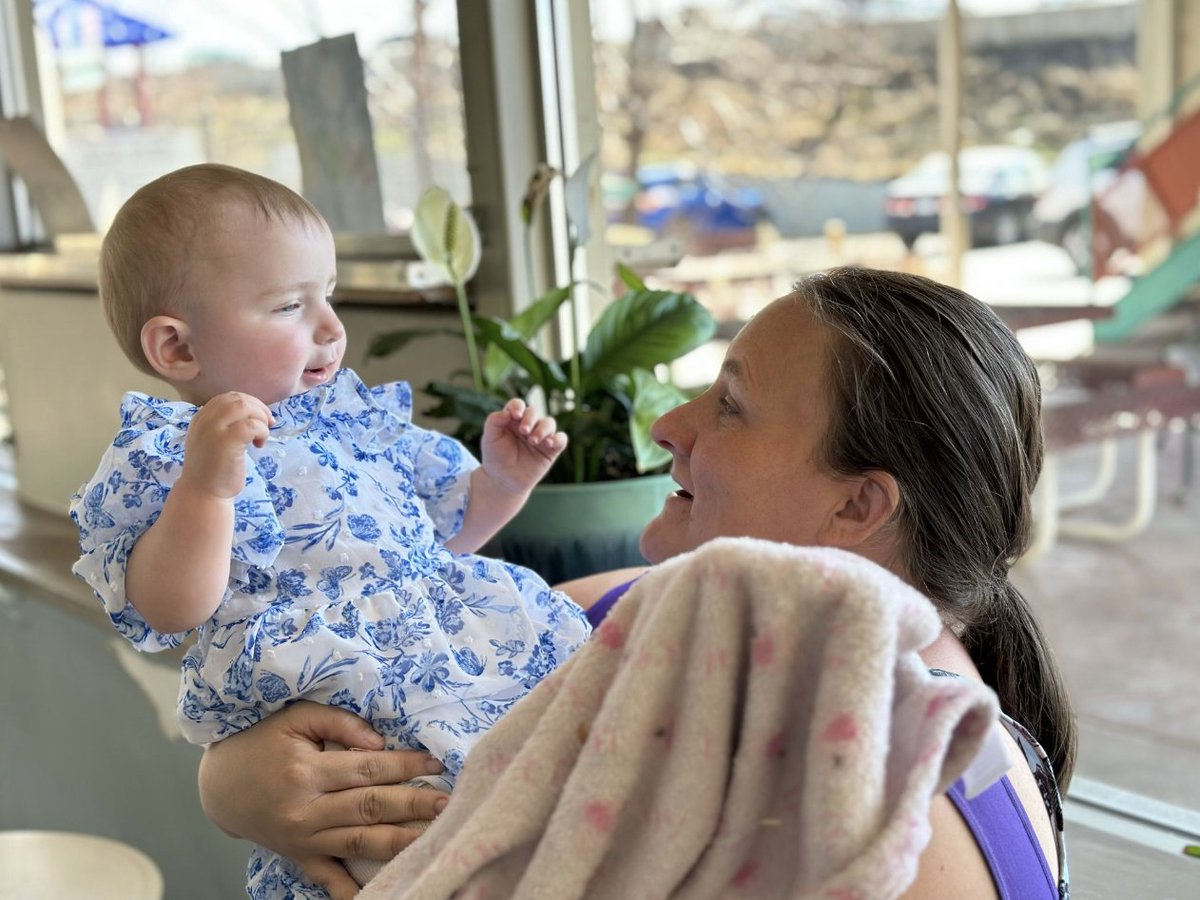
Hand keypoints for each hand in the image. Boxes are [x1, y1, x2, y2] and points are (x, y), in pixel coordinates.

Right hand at [181, 392, 273, 498]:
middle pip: (237, 399)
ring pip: (244, 407)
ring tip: (262, 436)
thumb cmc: (212, 470)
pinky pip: (251, 425)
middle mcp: (205, 420)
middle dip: (258, 408)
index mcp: (201, 418)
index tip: (259, 418)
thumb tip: (256, 414)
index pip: (227, 398)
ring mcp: (214, 430)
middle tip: (268, 424)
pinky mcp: (226, 442)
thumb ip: (225, 425)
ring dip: (260, 418)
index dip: (248, 403)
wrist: (202, 494)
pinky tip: (259, 444)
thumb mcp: (213, 440)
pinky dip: (261, 431)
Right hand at [197, 702, 449, 899]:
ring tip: (433, 837)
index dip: (404, 766)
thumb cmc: (261, 741)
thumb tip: (379, 742)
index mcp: (307, 773)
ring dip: (399, 841)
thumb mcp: (296, 717)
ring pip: (359, 844)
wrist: (219, 783)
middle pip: (370, 809)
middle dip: (413, 806)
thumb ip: (339, 723)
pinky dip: (353, 890)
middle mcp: (306, 811)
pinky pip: (328, 878)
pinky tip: (383, 892)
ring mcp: (303, 839)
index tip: (434, 764)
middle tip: (448, 803)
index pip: (368, 770)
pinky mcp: (299, 856)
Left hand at [478, 398, 566, 495]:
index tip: (515, 415)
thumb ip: (494, 421)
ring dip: (543, 429)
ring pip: (549, 423)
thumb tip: (508, 412)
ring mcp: (541, 437)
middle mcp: (528, 425)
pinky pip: (561, 439)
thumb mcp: (489, 438)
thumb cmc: (495, 457)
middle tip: (523, 431)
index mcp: (513, 419)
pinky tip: (550, 443)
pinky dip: (559, 438)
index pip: (518, 405)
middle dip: (530, 418)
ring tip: (533, 441)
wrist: (503, 480)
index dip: (518, 406)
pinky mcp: (551, 450)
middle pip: (534, 412)